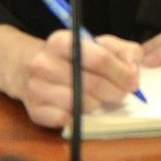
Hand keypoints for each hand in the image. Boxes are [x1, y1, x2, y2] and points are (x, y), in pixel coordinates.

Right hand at [16, 28, 141, 128]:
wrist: (26, 67)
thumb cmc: (72, 56)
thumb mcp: (99, 44)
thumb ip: (124, 51)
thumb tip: (133, 70)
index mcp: (61, 41)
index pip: (100, 58)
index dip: (122, 72)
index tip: (133, 81)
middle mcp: (43, 63)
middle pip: (91, 84)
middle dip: (115, 91)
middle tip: (122, 93)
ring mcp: (35, 88)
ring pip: (80, 103)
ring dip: (97, 104)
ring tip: (99, 97)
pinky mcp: (34, 110)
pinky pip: (65, 119)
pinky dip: (78, 117)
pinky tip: (79, 106)